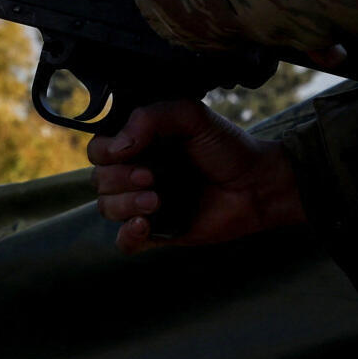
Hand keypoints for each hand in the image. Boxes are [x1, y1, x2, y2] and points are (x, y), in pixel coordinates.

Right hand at [87, 100, 305, 253]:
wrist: (258, 184)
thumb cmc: (227, 147)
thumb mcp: (191, 116)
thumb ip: (151, 117)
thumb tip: (117, 147)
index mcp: (140, 143)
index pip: (99, 149)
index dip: (106, 151)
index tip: (132, 151)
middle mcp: (137, 172)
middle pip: (99, 180)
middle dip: (119, 179)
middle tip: (152, 177)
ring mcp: (146, 203)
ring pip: (107, 208)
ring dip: (125, 205)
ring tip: (157, 201)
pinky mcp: (158, 232)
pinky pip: (124, 242)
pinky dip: (127, 235)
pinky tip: (145, 225)